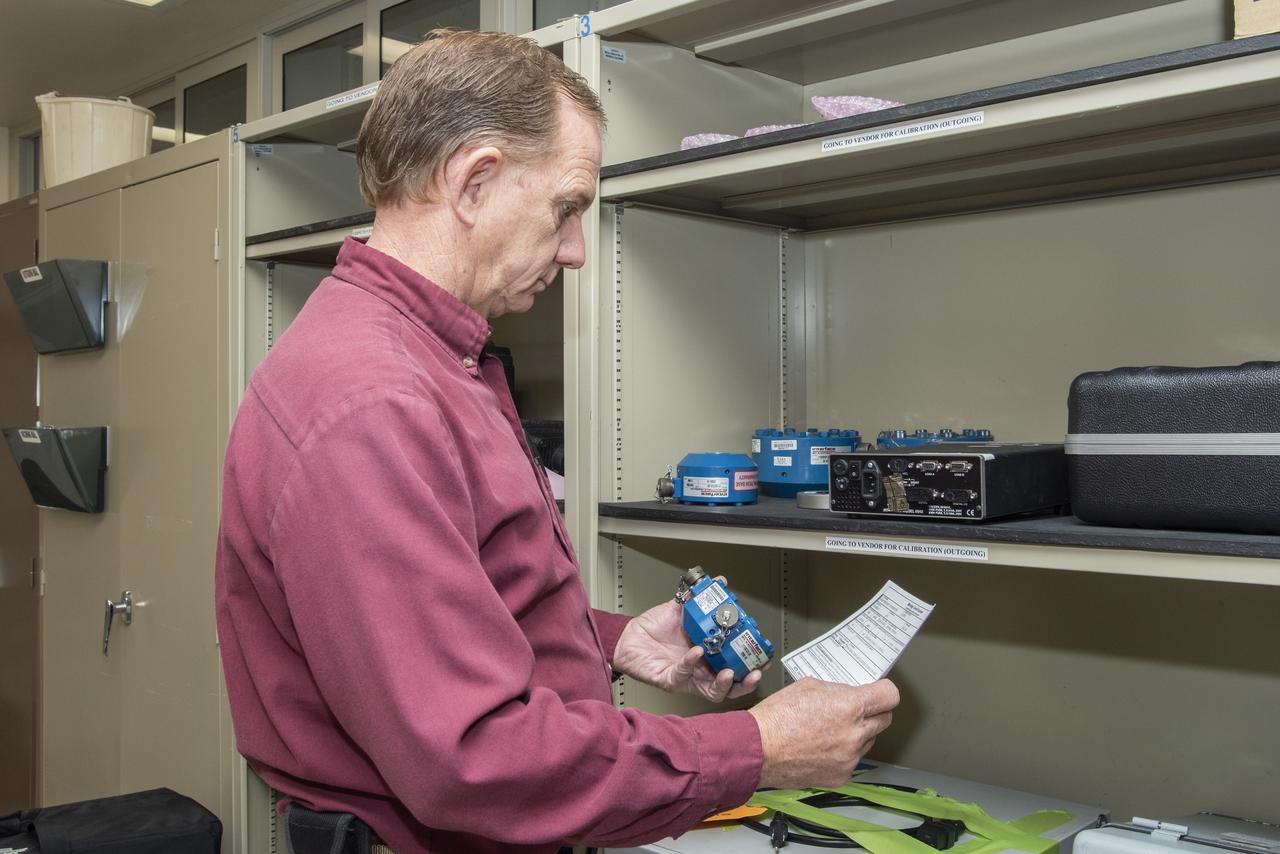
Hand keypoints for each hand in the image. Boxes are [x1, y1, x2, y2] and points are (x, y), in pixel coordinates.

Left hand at [612, 599, 764, 702]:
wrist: (629, 636)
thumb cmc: (653, 628)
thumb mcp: (681, 609)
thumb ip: (700, 598)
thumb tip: (719, 583)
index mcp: (708, 654)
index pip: (736, 664)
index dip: (751, 663)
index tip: (763, 655)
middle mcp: (701, 670)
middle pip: (731, 686)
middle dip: (746, 682)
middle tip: (755, 672)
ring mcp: (687, 678)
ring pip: (712, 692)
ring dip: (724, 683)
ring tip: (731, 671)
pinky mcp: (670, 680)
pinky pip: (684, 675)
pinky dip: (691, 664)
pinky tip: (697, 652)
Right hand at [747, 677, 897, 788]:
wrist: (757, 749)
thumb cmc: (777, 717)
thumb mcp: (809, 686)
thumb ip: (836, 690)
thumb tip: (849, 694)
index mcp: (850, 707)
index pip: (890, 696)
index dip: (883, 691)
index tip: (878, 692)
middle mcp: (855, 734)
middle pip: (884, 719)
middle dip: (872, 712)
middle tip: (853, 710)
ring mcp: (849, 758)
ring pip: (868, 741)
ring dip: (856, 734)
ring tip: (829, 730)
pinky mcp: (841, 776)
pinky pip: (852, 761)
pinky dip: (842, 754)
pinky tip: (822, 748)